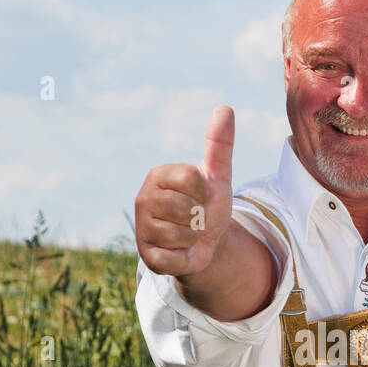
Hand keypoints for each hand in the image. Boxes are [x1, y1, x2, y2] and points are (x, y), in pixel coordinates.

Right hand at [135, 105, 235, 277]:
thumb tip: (225, 108)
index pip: (189, 178)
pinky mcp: (146, 256)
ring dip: (193, 238)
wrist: (208, 243)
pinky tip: (180, 251)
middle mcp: (143, 199)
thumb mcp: (217, 176)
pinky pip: (172, 258)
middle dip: (199, 217)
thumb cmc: (208, 205)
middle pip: (185, 208)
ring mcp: (142, 228)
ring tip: (188, 234)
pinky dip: (184, 257)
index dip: (205, 191)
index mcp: (158, 176)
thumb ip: (219, 144)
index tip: (203, 196)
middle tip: (195, 218)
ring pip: (180, 234)